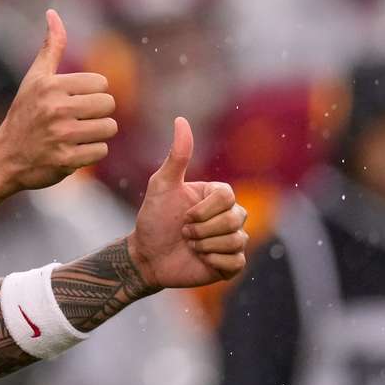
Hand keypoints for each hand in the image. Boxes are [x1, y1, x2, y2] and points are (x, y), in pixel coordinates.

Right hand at [0, 9, 116, 191]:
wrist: (5, 158)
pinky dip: (91, 152)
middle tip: (76, 119)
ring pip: (109, 128)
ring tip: (76, 134)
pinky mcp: (67, 160)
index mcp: (51, 86)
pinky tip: (72, 150)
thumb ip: (50, 46)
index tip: (73, 101)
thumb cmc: (24, 114)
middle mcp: (56, 108)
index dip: (91, 93)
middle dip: (97, 113)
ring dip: (97, 133)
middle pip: (108, 105)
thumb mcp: (34, 78)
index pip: (101, 83)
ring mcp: (62, 135)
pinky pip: (101, 151)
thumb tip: (53, 13)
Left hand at [128, 117, 247, 290]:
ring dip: (205, 245)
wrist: (147, 255)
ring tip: (190, 245)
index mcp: (217, 195)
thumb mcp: (162, 185)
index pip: (227, 196)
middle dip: (202, 229)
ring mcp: (232, 239)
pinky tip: (200, 260)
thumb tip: (181, 119)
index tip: (184, 216)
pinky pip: (237, 262)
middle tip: (184, 233)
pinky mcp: (232, 264)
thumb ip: (177, 156)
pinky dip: (214, 262)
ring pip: (236, 241)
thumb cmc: (153, 218)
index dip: (203, 210)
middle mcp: (229, 215)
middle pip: (236, 219)